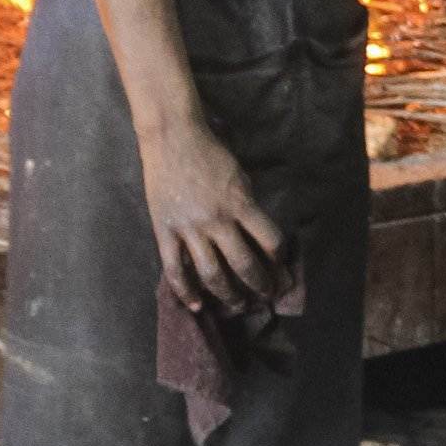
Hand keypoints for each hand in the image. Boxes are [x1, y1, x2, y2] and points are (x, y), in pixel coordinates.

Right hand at [141, 121, 288, 314]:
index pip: (271, 241)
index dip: (279, 258)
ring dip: (228, 295)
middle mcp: (217, 220)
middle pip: (244, 264)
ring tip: (238, 305)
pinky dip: (186, 291)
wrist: (173, 138)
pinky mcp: (164, 232)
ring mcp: (189, 228)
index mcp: (241, 204)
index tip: (281, 267)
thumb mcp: (240, 177)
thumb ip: (247, 206)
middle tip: (266, 295)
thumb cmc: (211, 154)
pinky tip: (196, 306)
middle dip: (259, 284)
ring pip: (211, 273)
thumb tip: (257, 234)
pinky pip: (175, 269)